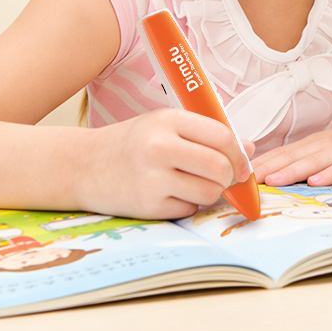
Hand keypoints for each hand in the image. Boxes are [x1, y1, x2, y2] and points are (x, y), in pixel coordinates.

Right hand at [75, 109, 254, 220]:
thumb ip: (205, 134)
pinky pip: (188, 209)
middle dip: (229, 176)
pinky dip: (187, 205)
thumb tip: (249, 149)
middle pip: (219, 166)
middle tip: (224, 178)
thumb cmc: (131, 143)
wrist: (82, 165)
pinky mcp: (147, 206)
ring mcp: (152, 178)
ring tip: (193, 183)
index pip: (221, 136)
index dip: (239, 153)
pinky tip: (170, 194)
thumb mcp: (165, 126)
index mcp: (168, 120)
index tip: (243, 164)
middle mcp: (159, 147)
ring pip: (208, 192)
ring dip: (209, 192)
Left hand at [252, 120, 331, 187]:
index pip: (282, 153)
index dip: (261, 162)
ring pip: (312, 161)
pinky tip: (315, 182)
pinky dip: (329, 174)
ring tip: (272, 180)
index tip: (240, 172)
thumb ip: (310, 162)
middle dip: (267, 167)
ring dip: (291, 170)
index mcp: (314, 145)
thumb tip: (281, 177)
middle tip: (245, 178)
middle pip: (291, 156)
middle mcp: (324, 145)